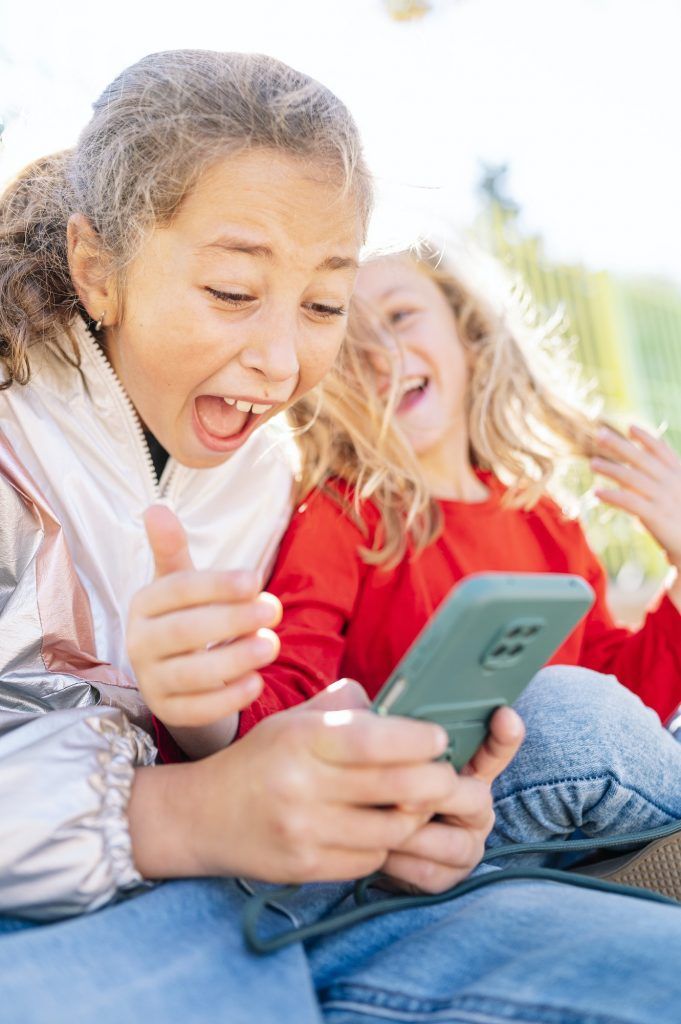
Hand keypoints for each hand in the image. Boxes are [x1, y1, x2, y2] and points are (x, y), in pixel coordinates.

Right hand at [127, 504, 281, 727]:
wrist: (176, 672)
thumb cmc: (186, 615)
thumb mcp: (180, 581)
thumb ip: (172, 548)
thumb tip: (155, 507)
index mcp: (144, 604)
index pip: (177, 590)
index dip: (216, 584)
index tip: (256, 579)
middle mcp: (139, 642)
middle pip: (184, 631)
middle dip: (232, 620)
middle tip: (274, 610)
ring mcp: (150, 680)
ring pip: (190, 673)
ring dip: (235, 658)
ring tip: (272, 645)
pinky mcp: (167, 711)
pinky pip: (195, 710)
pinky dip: (227, 698)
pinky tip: (257, 682)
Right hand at [131, 680, 459, 883]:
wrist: (201, 815)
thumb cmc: (260, 759)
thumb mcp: (294, 719)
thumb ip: (345, 706)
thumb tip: (402, 704)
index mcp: (301, 738)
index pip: (374, 740)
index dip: (418, 740)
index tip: (439, 738)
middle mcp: (301, 784)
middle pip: (397, 788)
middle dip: (436, 781)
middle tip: (446, 774)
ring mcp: (303, 830)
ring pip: (393, 829)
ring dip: (414, 816)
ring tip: (415, 802)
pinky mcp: (306, 867)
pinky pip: (370, 859)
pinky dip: (384, 843)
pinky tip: (378, 828)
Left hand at [381, 705, 524, 892]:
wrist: (358, 840)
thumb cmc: (371, 786)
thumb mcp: (376, 754)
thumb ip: (382, 728)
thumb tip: (371, 710)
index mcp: (462, 768)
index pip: (494, 749)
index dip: (504, 734)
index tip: (504, 716)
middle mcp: (473, 805)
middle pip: (475, 800)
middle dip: (439, 796)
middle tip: (406, 794)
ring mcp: (464, 844)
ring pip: (454, 842)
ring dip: (414, 833)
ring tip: (381, 821)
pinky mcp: (446, 877)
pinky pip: (432, 872)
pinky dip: (403, 863)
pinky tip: (381, 851)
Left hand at [592, 425, 680, 570]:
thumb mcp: (677, 496)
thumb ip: (660, 483)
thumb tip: (630, 477)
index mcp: (680, 476)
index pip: (662, 451)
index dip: (647, 438)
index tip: (630, 427)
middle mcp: (672, 483)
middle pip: (642, 459)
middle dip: (620, 445)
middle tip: (600, 434)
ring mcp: (664, 499)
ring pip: (632, 478)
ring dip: (611, 469)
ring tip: (592, 463)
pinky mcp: (655, 516)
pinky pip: (630, 502)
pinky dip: (612, 496)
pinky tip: (597, 492)